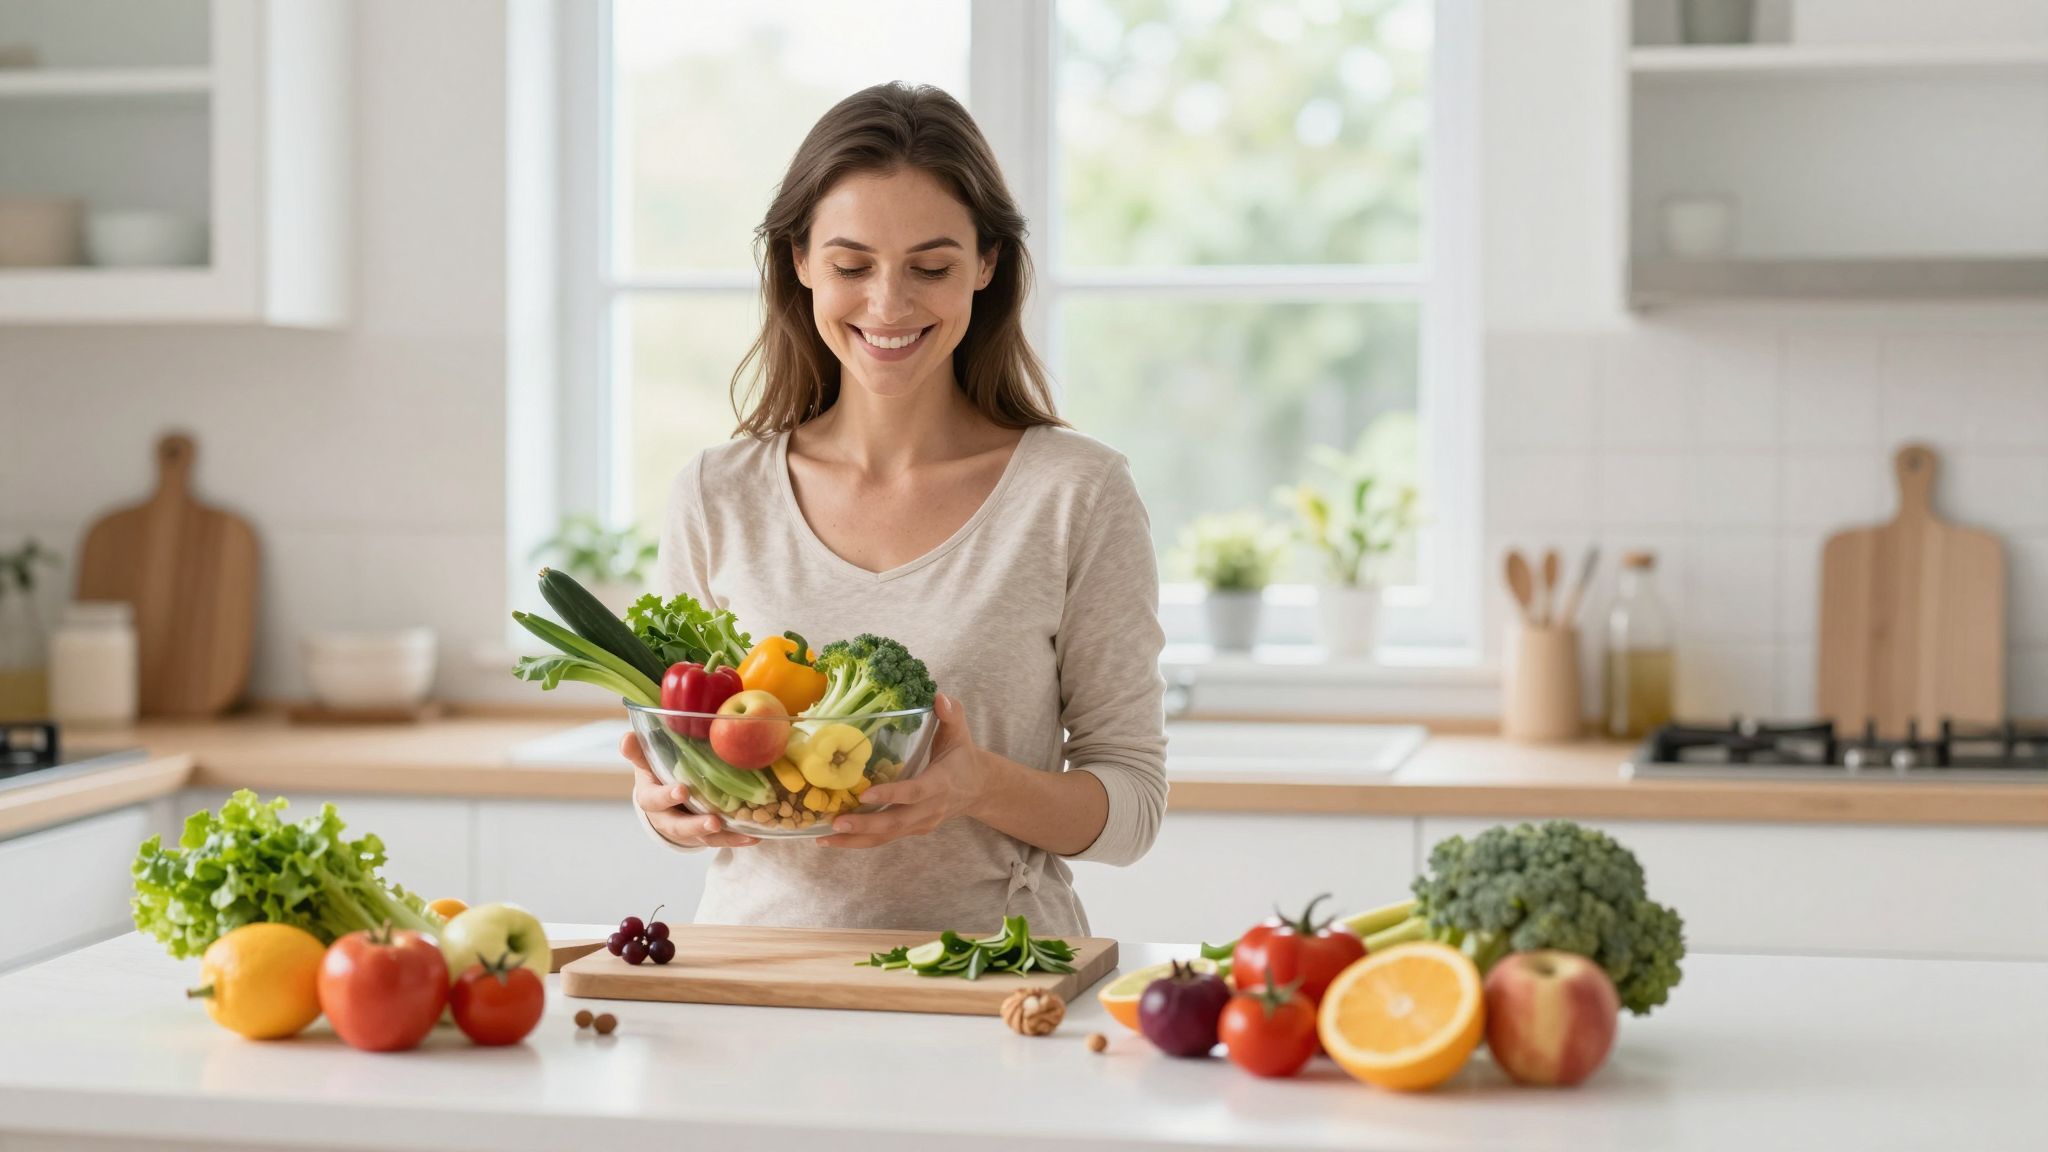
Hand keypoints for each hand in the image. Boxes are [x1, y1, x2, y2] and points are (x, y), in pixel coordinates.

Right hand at [622, 731, 759, 848]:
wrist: (663, 802)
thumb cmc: (657, 775)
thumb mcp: (646, 762)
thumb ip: (639, 751)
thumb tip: (626, 737)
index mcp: (651, 797)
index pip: (652, 800)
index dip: (665, 797)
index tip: (681, 790)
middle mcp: (666, 817)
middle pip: (677, 826)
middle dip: (695, 825)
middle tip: (713, 821)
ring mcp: (686, 829)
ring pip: (700, 837)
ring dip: (719, 835)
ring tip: (738, 831)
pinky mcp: (704, 836)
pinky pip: (720, 840)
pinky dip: (737, 839)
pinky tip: (754, 836)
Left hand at [817, 692, 989, 849]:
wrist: (979, 789)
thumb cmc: (962, 756)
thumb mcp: (960, 732)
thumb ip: (951, 714)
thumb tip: (938, 697)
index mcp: (941, 783)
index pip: (915, 792)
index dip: (891, 794)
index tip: (865, 795)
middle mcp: (930, 808)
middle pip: (896, 822)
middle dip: (865, 825)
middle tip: (836, 823)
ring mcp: (921, 823)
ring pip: (888, 836)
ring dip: (856, 840)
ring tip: (825, 839)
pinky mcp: (913, 830)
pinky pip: (886, 839)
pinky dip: (860, 841)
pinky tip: (834, 838)